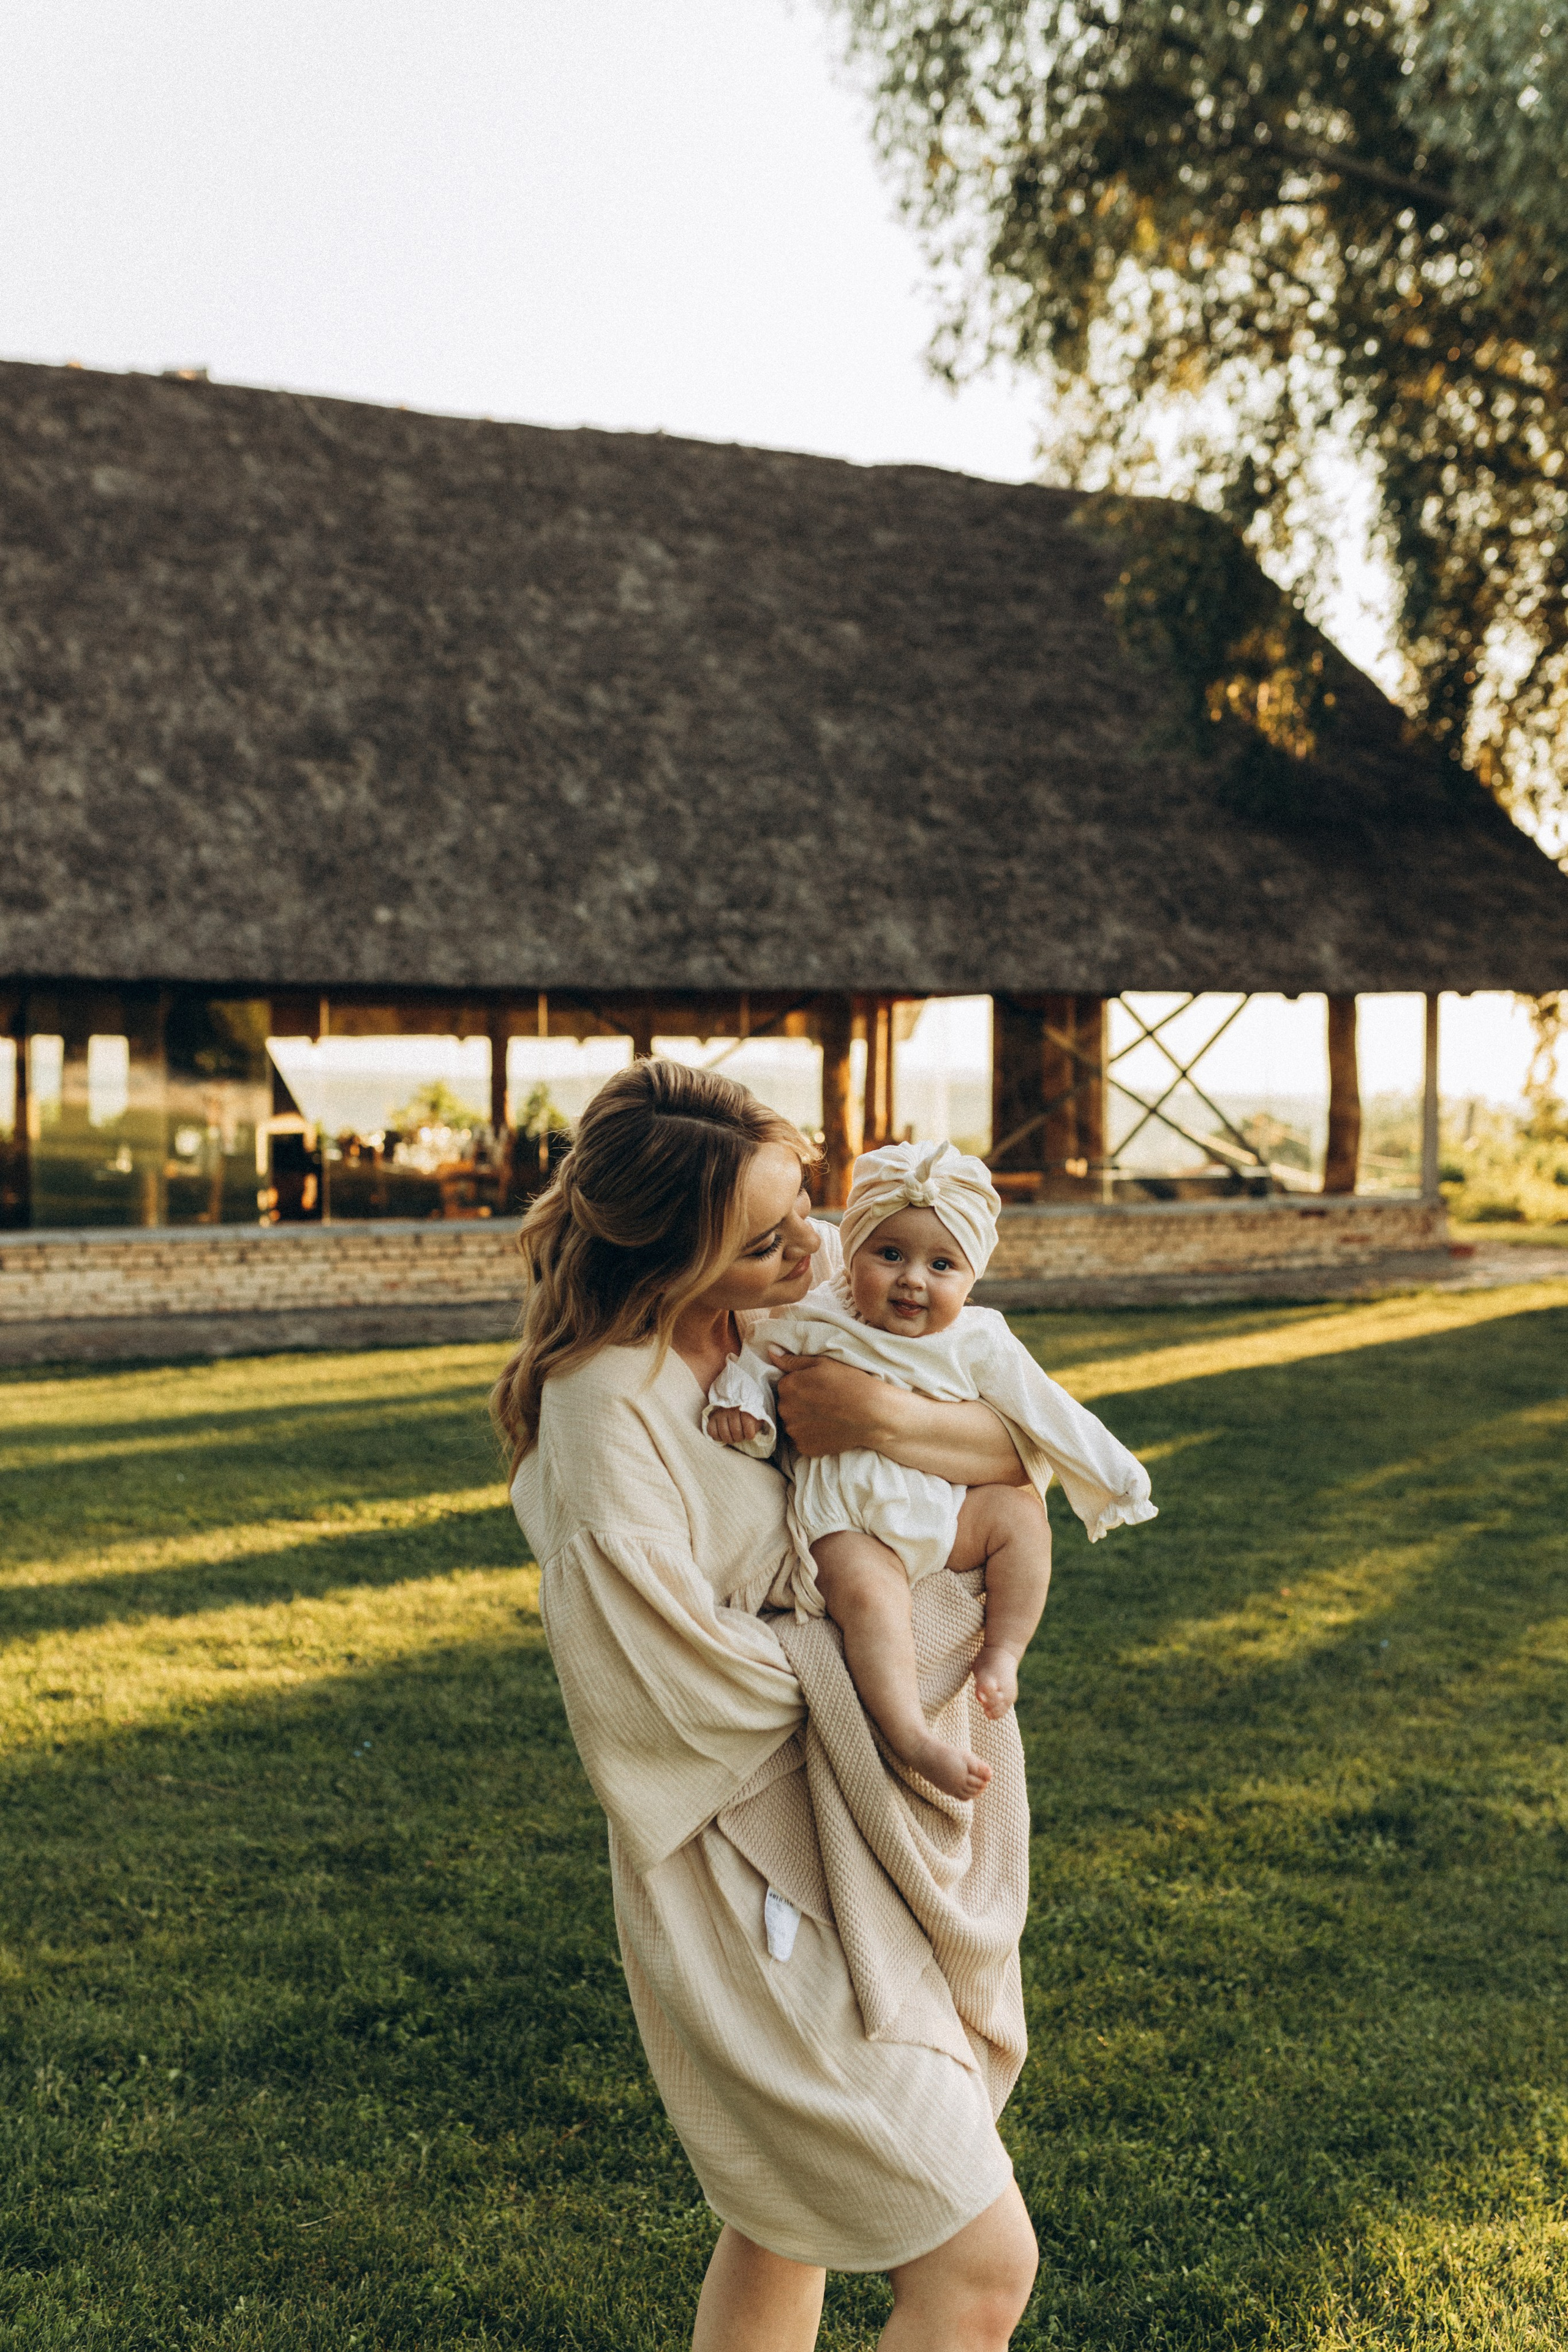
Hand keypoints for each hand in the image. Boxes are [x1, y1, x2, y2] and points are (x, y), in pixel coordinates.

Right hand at [707, 1408, 763, 1446]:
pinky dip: (717, 1436)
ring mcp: (721, 1413)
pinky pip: (711, 1431)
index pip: (749, 1431)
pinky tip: (722, 1435)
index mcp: (746, 1410)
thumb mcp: (757, 1416)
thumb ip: (756, 1425)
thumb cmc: (748, 1411)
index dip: (749, 1435)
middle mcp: (732, 1410)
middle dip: (739, 1438)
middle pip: (735, 1432)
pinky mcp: (712, 1416)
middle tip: (740, 1435)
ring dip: (729, 1439)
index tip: (749, 1433)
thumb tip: (751, 1435)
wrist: (736, 1398)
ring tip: (732, 1436)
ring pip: (723, 1433)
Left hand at [769, 1348, 890, 1458]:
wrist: (871, 1413)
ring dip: (803, 1421)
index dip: (801, 1387)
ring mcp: (793, 1431)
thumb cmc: (849, 1383)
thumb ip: (793, 1361)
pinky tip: (826, 1429)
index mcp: (787, 1386)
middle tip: (823, 1403)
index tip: (817, 1388)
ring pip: (792, 1424)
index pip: (785, 1386)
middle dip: (799, 1404)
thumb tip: (771, 1352)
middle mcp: (785, 1409)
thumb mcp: (823, 1363)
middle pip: (786, 1405)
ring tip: (826, 1417)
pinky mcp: (803, 1448)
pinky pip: (801, 1441)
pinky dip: (810, 1436)